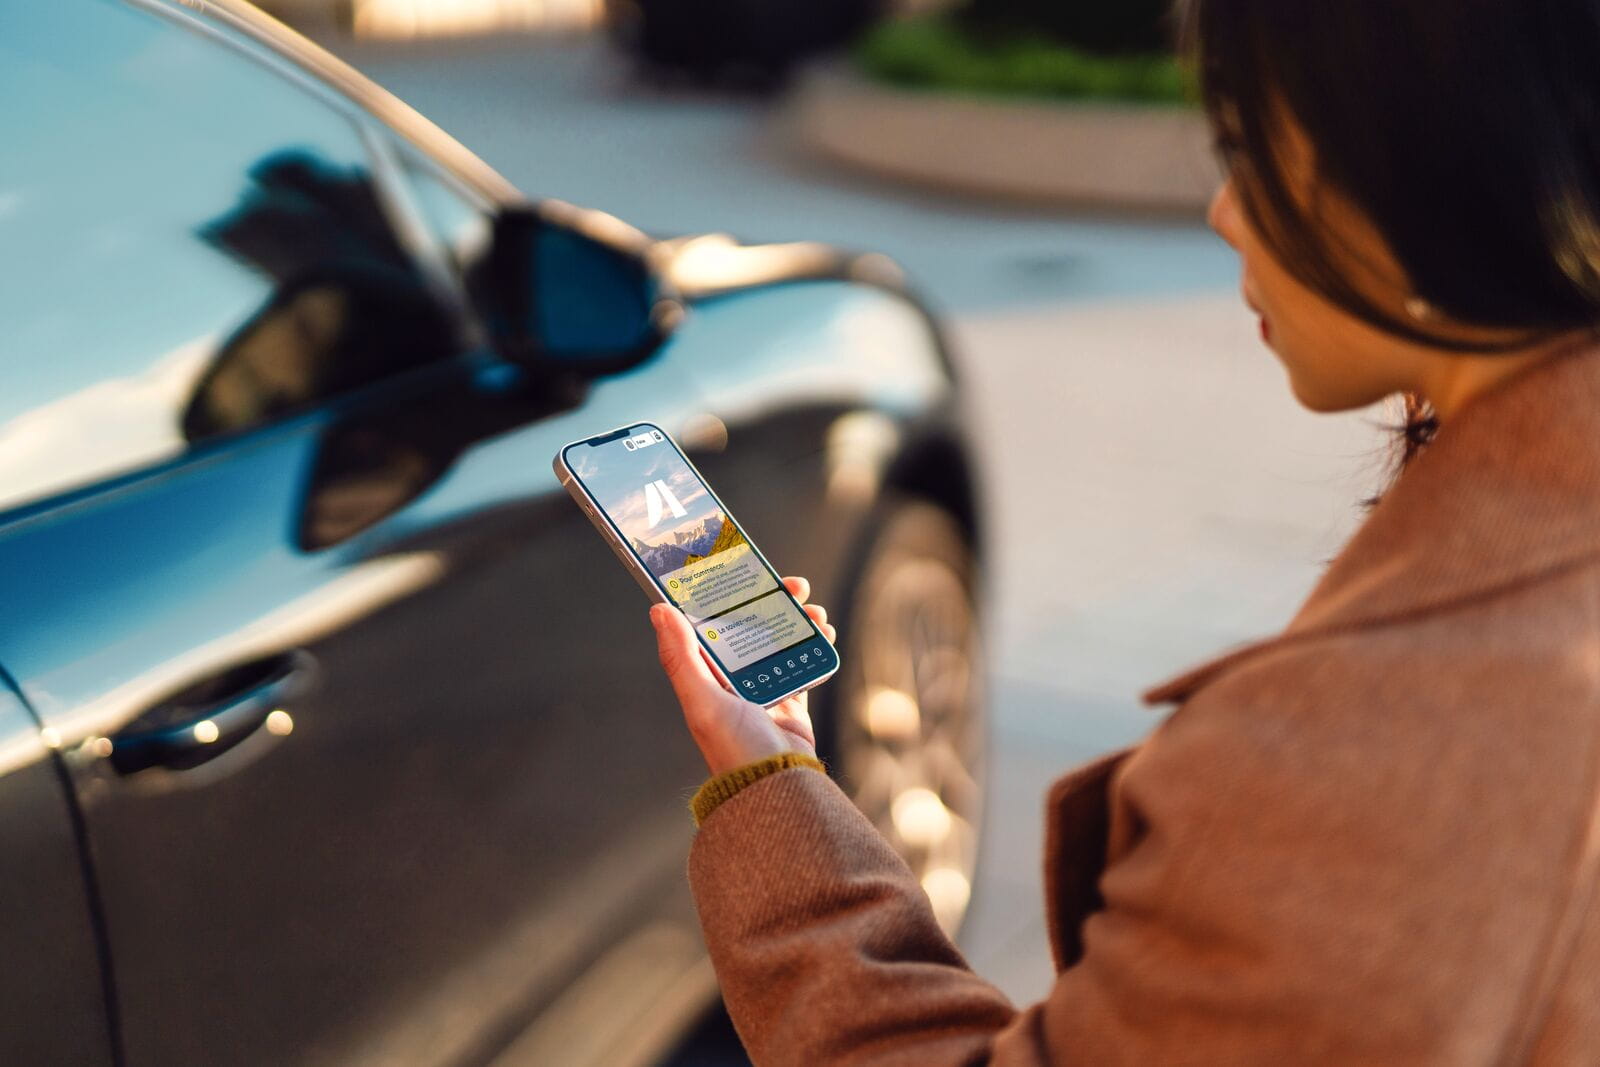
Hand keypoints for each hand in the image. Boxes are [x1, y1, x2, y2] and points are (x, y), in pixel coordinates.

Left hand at [650, 576, 836, 775]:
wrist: (777, 787)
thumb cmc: (736, 749)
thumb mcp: (703, 700)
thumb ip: (681, 657)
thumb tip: (659, 611)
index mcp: (706, 677)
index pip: (712, 624)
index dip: (726, 596)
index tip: (743, 572)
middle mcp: (732, 679)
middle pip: (752, 626)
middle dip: (771, 601)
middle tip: (792, 584)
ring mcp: (763, 688)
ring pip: (780, 639)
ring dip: (797, 619)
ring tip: (814, 610)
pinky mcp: (790, 700)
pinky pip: (802, 662)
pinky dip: (813, 645)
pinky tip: (823, 633)